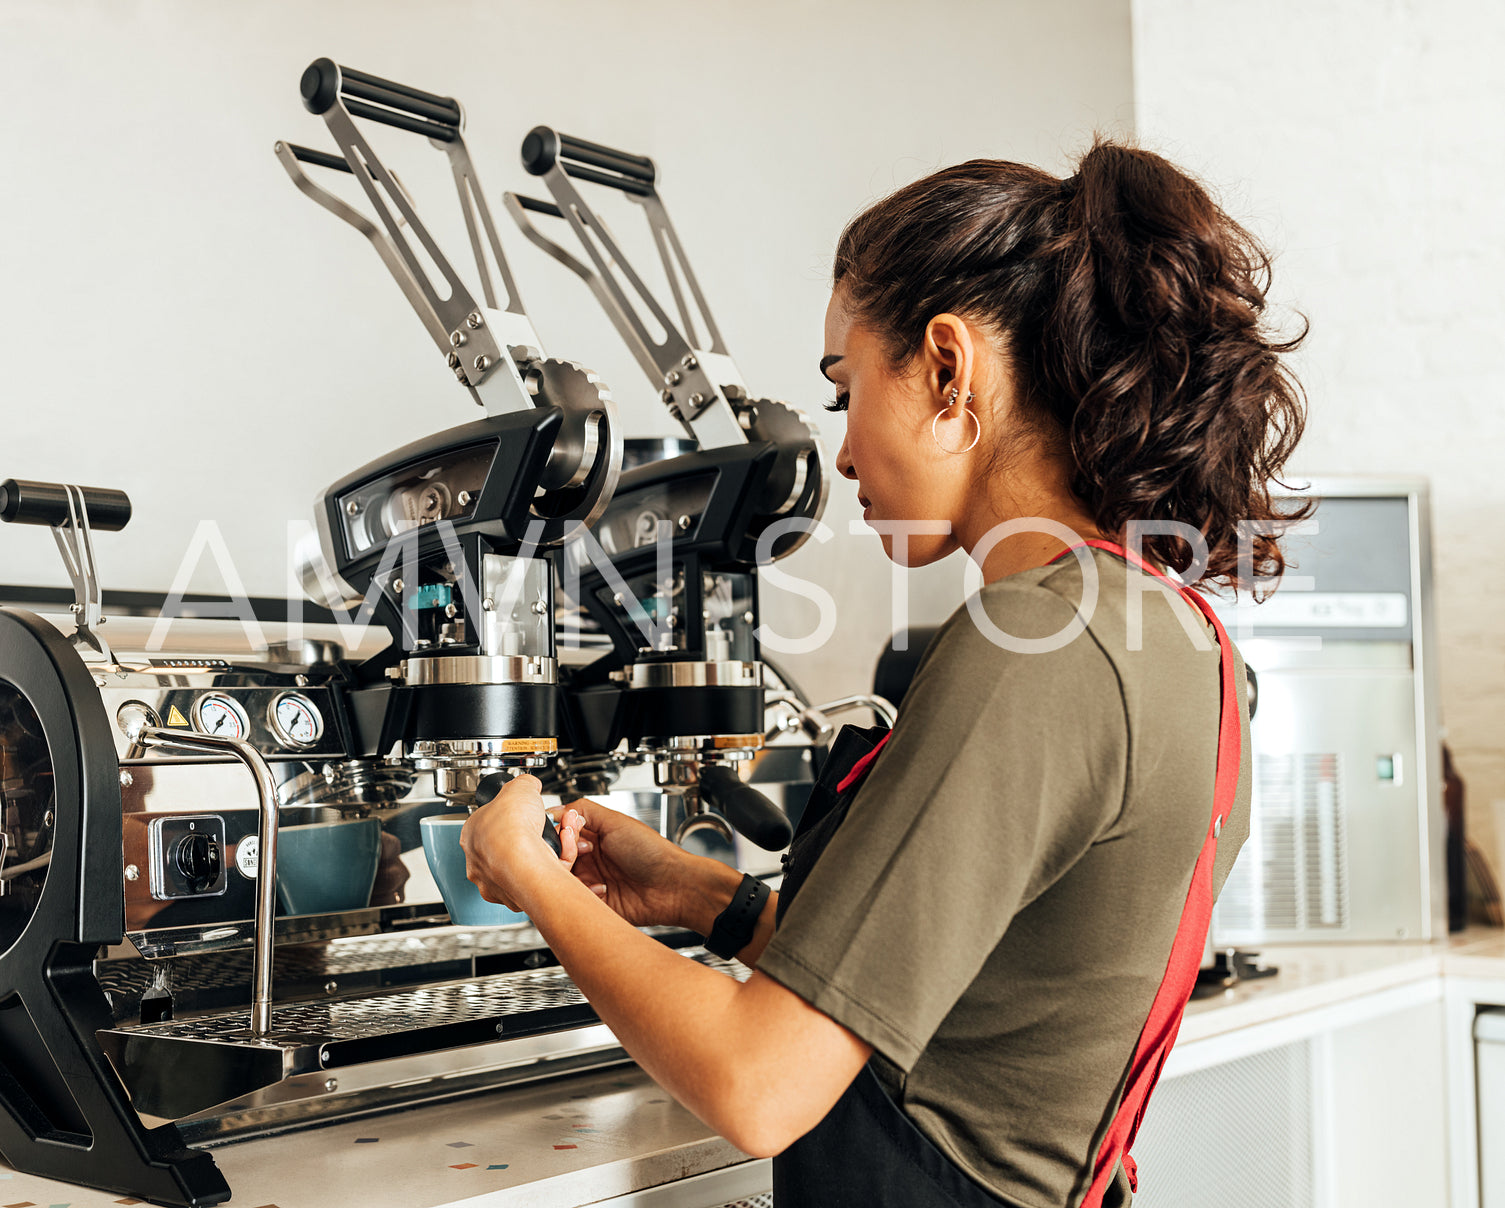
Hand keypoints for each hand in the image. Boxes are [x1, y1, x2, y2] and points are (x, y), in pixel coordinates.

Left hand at [460, 774, 582, 911]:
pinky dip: (558, 863)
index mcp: (473, 835)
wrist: (525, 864)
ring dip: (552, 847)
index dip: (516, 815)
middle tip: (553, 825)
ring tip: (563, 834)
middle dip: (538, 833)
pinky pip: (542, 878)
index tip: (530, 811)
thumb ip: (524, 784)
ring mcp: (497, 883)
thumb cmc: (512, 830)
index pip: (494, 823)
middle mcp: (481, 862)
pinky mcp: (517, 898)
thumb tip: (529, 784)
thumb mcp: (520, 788)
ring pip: (530, 863)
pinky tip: (563, 851)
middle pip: (514, 845)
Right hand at [565, 797, 706, 928]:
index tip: (568, 833)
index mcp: (595, 837)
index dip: (561, 834)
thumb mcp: (616, 821)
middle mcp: (591, 859)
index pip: (561, 834)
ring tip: (594, 873)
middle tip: (582, 853)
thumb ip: (584, 811)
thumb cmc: (652, 852)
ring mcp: (593, 881)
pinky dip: (585, 894)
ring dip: (574, 876)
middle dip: (565, 854)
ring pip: (564, 880)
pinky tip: (603, 889)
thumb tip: (556, 809)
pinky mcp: (596, 903)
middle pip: (558, 857)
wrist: (672, 886)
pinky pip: (576, 900)